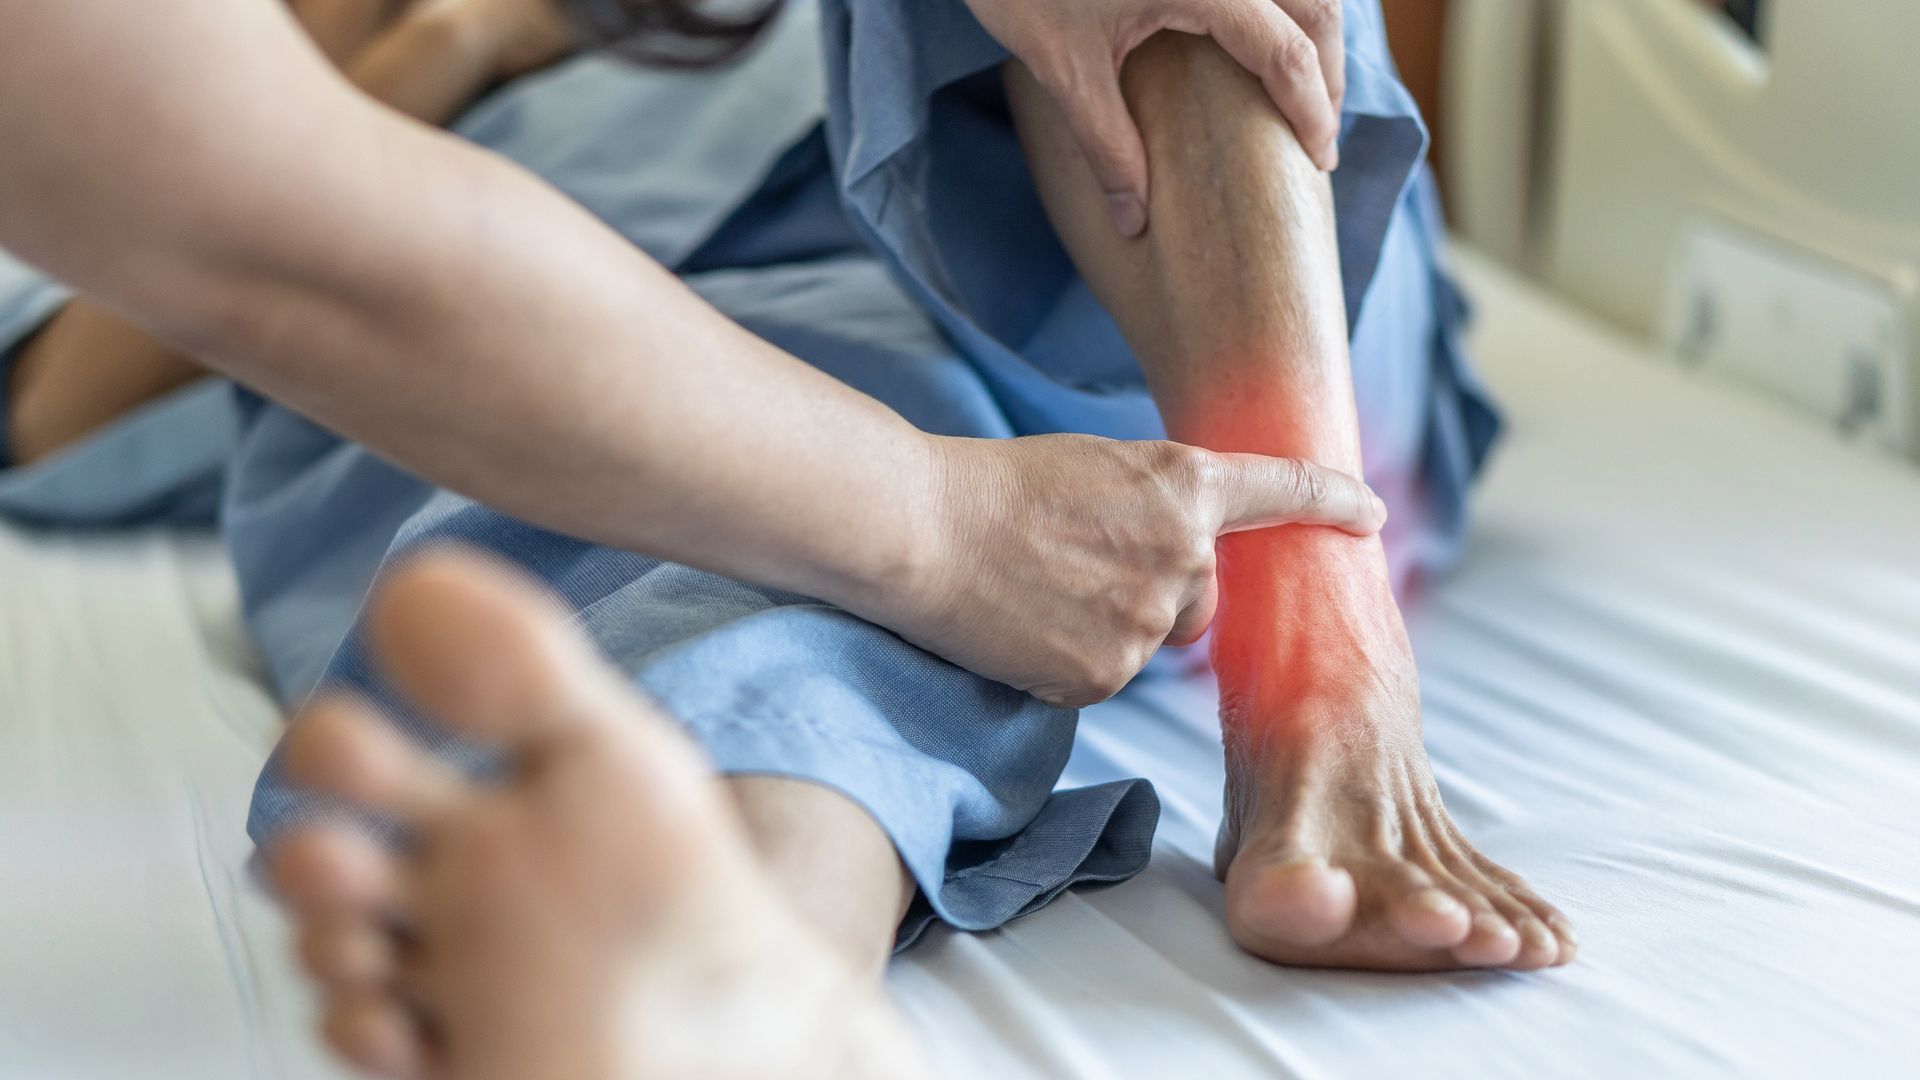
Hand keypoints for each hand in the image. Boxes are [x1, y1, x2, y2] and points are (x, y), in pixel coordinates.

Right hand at [865, 433, 1384, 708]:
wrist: (923, 531)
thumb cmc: (997, 487)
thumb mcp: (1098, 467)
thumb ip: (1160, 505)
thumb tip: (1187, 554)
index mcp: (1183, 485)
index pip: (1282, 491)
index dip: (1331, 500)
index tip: (1369, 513)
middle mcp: (1184, 555)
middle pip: (1206, 598)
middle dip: (1161, 590)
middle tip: (1082, 564)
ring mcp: (1148, 622)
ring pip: (1155, 641)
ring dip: (1112, 625)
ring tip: (1041, 589)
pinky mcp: (1105, 676)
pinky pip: (1106, 677)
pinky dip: (1071, 660)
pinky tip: (1027, 626)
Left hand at [965, 0, 1343, 236]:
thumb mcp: (1063, 69)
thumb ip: (1108, 147)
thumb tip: (1135, 221)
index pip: (1288, 54)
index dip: (1312, 110)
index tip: (1319, 159)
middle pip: (1317, 7)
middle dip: (1328, 70)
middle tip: (1318, 128)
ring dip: (1311, 27)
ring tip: (1301, 83)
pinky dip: (1281, 1)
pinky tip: (1263, 35)